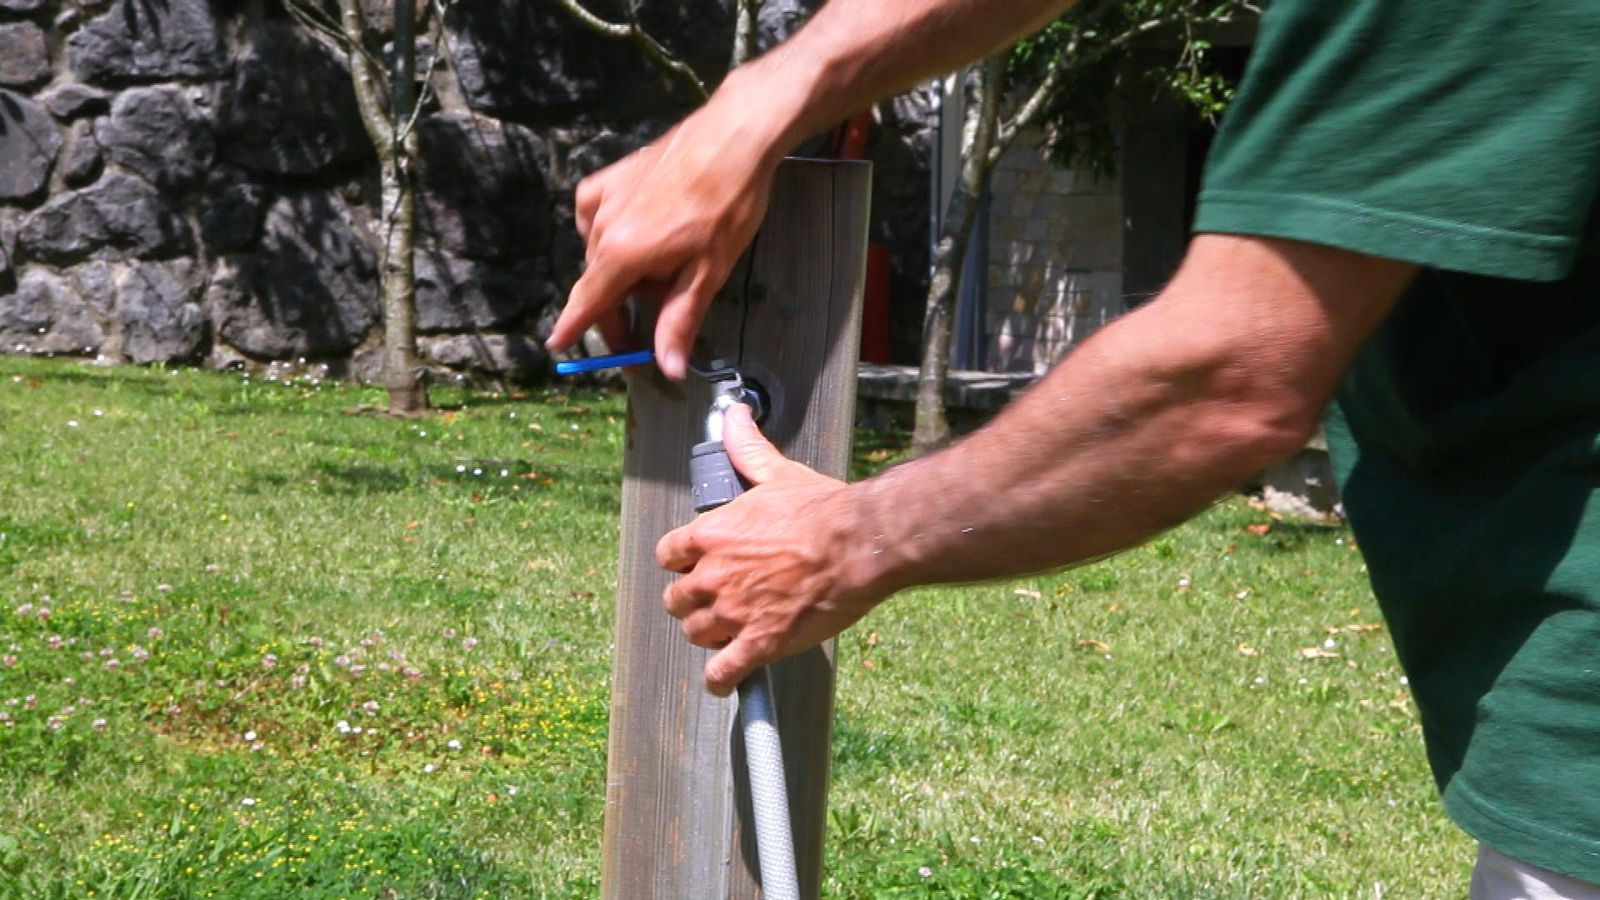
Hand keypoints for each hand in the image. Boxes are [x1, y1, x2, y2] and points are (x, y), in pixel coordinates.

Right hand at [546, 90, 782, 380]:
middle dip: (620, 310)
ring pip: (603, 252)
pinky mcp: (611, 175)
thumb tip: (667, 370)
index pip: (587, 303)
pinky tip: (637, 232)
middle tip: (649, 333)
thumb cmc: (727, 206)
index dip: (572, 328)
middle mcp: (601, 227)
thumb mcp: (708, 272)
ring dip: (626, 271)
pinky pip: (597, 216)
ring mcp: (604, 198)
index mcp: (621, 255)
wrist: (732, 137)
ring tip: (669, 267)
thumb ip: (679, 321)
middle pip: (600, 284)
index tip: (557, 346)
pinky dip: (612, 233)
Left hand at [656, 405, 886, 695]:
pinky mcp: (759, 643)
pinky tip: (725, 679)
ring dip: (706, 635)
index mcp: (711, 535)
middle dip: (692, 601)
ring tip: (722, 635)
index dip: (681, 562)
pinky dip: (720, 679)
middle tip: (712, 601)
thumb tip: (735, 418)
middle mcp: (713, 575)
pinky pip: (722, 672)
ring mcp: (733, 612)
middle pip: (677, 599)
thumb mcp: (777, 474)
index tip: (693, 564)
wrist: (857, 545)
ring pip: (695, 633)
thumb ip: (748, 449)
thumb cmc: (823, 510)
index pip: (668, 555)